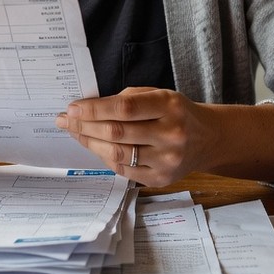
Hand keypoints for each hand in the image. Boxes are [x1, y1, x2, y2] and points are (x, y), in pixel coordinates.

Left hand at [54, 87, 215, 186]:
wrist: (208, 139)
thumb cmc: (176, 112)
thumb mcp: (159, 94)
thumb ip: (127, 99)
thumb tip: (87, 108)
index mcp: (169, 106)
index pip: (125, 108)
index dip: (94, 109)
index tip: (72, 109)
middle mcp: (171, 134)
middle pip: (117, 133)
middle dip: (85, 126)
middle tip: (65, 121)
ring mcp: (167, 161)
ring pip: (117, 154)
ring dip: (90, 143)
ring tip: (75, 133)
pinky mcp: (161, 179)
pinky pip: (124, 170)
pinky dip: (104, 157)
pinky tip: (94, 147)